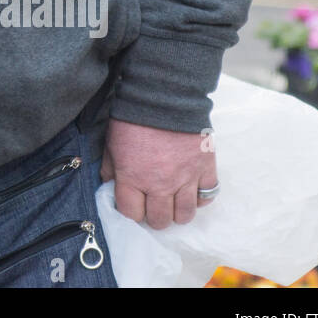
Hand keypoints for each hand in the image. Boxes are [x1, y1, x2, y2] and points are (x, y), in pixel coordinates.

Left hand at [100, 117, 216, 229]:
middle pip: (159, 220)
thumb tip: (110, 186)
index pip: (131, 214)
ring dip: (177, 212)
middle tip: (152, 204)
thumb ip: (110, 168)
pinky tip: (191, 189)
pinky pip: (207, 196)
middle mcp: (160, 184)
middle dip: (154, 216)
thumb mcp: (111, 143)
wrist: (163, 97)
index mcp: (133, 178)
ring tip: (172, 201)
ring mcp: (186, 179)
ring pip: (185, 215)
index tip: (132, 204)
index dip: (130, 211)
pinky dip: (200, 196)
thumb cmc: (133, 119)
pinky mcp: (205, 169)